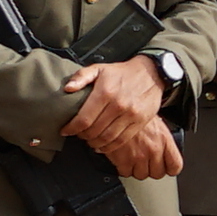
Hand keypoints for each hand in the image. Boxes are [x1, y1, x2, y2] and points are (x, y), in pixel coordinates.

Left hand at [65, 60, 183, 183]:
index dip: (71, 128)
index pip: (84, 119)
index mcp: (105, 92)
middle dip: (82, 136)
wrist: (151, 73)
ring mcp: (130, 115)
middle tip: (78, 134)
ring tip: (89, 140)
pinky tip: (102, 146)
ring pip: (107, 138)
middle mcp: (118, 105)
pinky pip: (122, 140)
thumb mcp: (99, 69)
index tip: (65, 131)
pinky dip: (109, 147)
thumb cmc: (122, 72)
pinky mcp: (140, 122)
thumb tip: (67, 88)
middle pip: (94, 131)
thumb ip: (81, 77)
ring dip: (94, 143)